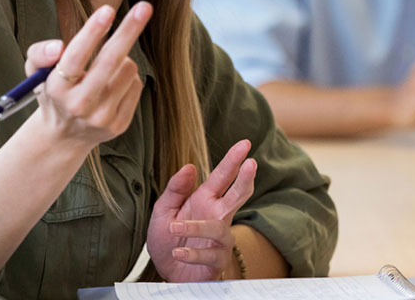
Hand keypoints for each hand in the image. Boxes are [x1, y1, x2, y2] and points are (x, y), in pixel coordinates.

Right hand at [23, 2, 151, 148]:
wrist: (64, 136)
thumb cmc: (53, 92)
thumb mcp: (36, 72)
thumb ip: (39, 53)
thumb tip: (58, 46)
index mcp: (56, 88)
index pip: (75, 57)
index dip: (92, 32)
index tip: (107, 9)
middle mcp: (79, 105)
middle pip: (110, 62)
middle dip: (128, 31)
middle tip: (144, 7)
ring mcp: (101, 117)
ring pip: (128, 69)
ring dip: (122, 58)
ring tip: (107, 67)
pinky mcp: (119, 125)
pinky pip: (136, 85)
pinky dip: (128, 77)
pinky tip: (113, 84)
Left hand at [147, 140, 256, 281]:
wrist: (169, 272)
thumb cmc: (169, 238)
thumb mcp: (164, 210)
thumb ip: (175, 189)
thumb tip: (189, 167)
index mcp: (206, 199)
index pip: (223, 176)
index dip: (233, 159)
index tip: (245, 143)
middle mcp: (217, 215)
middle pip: (237, 195)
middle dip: (244, 179)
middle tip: (251, 163)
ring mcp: (220, 239)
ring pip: (217, 228)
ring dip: (196, 227)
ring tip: (174, 226)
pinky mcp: (217, 261)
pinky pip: (209, 255)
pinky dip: (192, 254)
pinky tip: (178, 252)